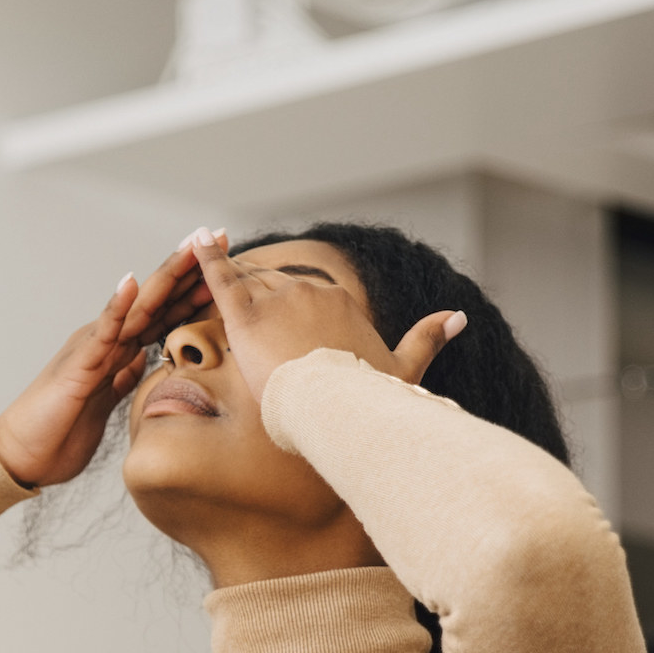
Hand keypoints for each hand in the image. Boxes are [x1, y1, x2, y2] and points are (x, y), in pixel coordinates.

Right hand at [0, 231, 217, 487]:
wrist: (23, 455)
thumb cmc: (60, 431)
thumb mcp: (105, 402)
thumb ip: (122, 378)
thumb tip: (143, 363)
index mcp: (118, 350)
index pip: (164, 312)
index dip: (195, 288)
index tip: (228, 265)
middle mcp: (108, 340)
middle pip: (157, 298)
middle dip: (189, 268)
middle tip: (219, 235)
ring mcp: (93, 348)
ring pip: (137, 306)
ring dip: (165, 275)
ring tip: (190, 247)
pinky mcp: (79, 365)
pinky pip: (101, 332)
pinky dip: (117, 307)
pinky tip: (132, 283)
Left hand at [188, 229, 465, 399]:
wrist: (340, 411)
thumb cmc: (370, 398)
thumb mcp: (404, 369)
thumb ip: (428, 339)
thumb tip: (459, 316)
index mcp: (339, 302)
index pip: (306, 299)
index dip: (291, 315)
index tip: (283, 334)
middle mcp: (310, 292)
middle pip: (276, 292)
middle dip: (260, 307)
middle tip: (241, 325)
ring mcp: (278, 301)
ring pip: (249, 288)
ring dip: (230, 288)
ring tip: (216, 296)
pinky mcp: (247, 317)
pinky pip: (222, 281)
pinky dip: (207, 260)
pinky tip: (194, 241)